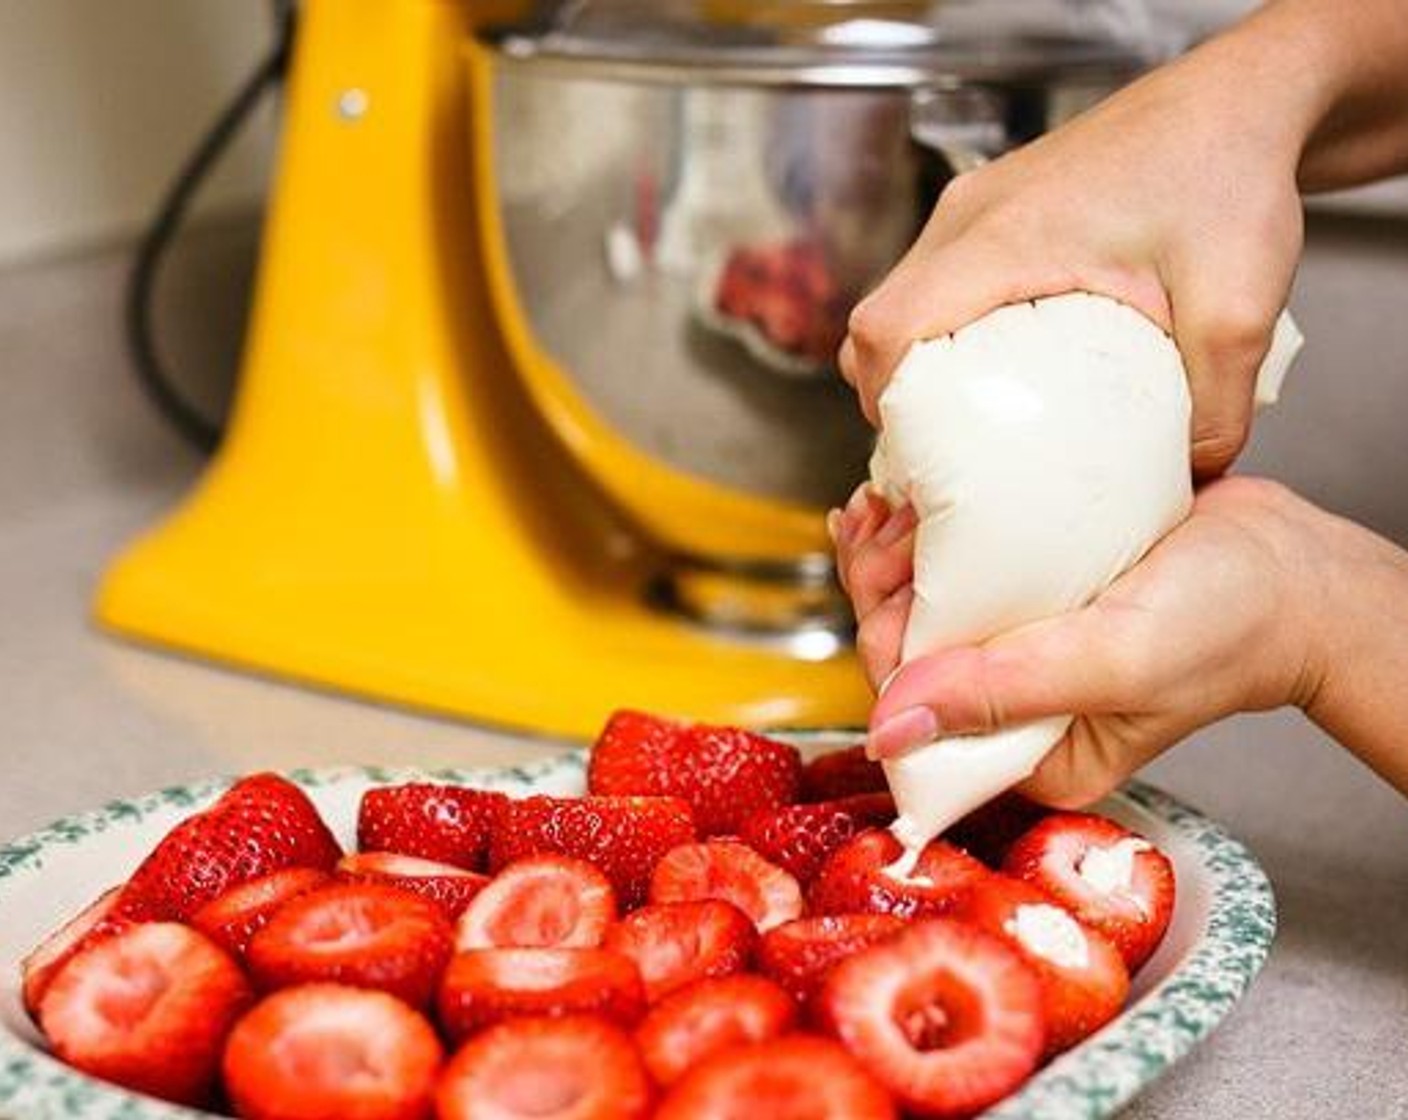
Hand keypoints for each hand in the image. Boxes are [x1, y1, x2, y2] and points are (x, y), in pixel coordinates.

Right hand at [839, 19, 1320, 477]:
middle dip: (896, 393)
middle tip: (946, 447)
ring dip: (921, 360)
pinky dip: (950, 327)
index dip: (884, 400)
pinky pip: (940, 277)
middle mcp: (975, 215)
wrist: (1241, 99)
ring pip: (905, 298)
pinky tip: (1009, 359)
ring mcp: (980, 204)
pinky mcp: (998, 205)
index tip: (918, 450)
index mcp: (1007, 238)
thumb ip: (1215, 406)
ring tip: (975, 412)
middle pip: (880, 318)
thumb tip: (1190, 475)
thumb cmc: (1229, 169)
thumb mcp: (1238, 306)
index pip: (889, 326)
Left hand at [839, 477, 1331, 807]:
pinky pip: (958, 567)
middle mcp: (1014, 707)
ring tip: (888, 504)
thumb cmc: (1232, 625)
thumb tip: (890, 729)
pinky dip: (926, 532)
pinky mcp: (1031, 591)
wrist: (1295, 565)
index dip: (882, 643)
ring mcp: (1020, 645)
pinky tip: (903, 497)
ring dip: (892, 555)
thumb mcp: (1114, 663)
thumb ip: (1004, 695)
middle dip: (878, 588)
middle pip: (906, 651)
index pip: (916, 712)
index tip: (885, 583)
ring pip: (923, 604)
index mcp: (1027, 755)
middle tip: (882, 527)